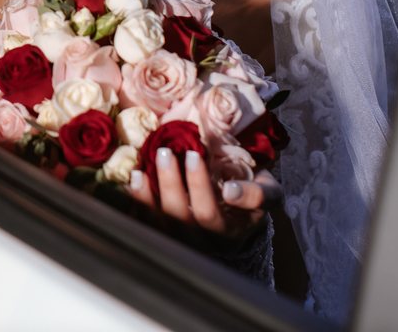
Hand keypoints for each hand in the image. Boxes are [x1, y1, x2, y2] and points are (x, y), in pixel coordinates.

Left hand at [127, 147, 280, 240]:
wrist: (237, 209)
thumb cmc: (252, 195)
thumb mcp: (267, 194)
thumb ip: (256, 194)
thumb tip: (231, 191)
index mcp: (228, 235)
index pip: (209, 216)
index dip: (199, 187)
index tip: (194, 155)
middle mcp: (201, 245)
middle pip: (180, 221)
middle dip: (170, 185)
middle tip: (166, 153)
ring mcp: (179, 243)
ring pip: (157, 227)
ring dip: (145, 199)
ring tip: (139, 172)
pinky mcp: (160, 236)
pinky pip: (142, 225)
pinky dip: (133, 206)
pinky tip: (130, 185)